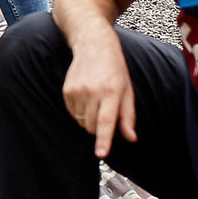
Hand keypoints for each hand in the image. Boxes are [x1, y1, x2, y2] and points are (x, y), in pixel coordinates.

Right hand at [61, 37, 136, 157]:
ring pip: (82, 122)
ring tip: (96, 101)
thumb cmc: (114, 69)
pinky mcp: (67, 91)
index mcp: (111, 91)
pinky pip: (73, 114)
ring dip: (89, 120)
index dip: (104, 139)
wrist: (93, 44)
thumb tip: (131, 138)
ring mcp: (77, 91)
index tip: (101, 154)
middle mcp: (92, 91)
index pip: (107, 120)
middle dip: (99, 128)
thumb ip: (128, 116)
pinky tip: (86, 98)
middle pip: (92, 127)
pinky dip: (80, 113)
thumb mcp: (127, 90)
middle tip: (105, 111)